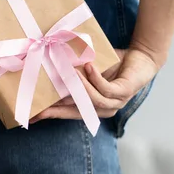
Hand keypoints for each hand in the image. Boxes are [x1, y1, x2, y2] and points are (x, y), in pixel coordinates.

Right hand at [30, 48, 158, 121]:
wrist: (140, 57)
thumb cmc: (113, 64)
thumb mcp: (89, 70)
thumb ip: (74, 74)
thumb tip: (50, 68)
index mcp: (94, 106)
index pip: (69, 113)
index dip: (52, 114)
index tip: (33, 116)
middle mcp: (104, 109)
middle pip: (78, 111)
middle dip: (58, 109)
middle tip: (41, 106)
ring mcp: (115, 103)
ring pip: (93, 100)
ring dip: (79, 87)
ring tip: (68, 73)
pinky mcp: (124, 92)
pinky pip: (107, 89)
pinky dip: (96, 79)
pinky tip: (88, 66)